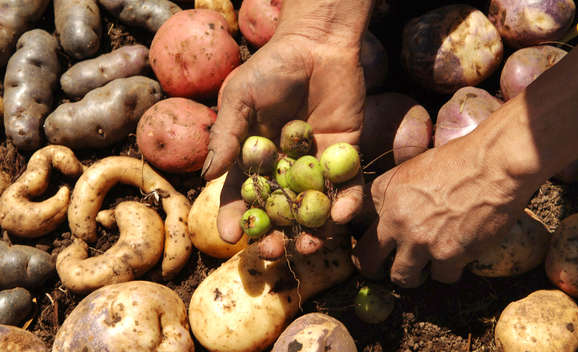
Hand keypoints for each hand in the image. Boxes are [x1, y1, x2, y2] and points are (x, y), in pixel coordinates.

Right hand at [201, 33, 365, 256]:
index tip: (230, 238)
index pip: (241, 194)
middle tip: (273, 250)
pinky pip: (348, 187)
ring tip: (310, 246)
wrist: (317, 45)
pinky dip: (347, 204)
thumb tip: (207, 177)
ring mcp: (315, 165)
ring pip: (313, 207)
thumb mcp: (239, 98)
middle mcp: (283, 167)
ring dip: (312, 231)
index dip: (234, 216)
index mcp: (254, 157)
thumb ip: (226, 136)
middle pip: (278, 210)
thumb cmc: (271, 68)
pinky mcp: (345, 157)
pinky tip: (341, 215)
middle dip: (275, 234)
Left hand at [352, 134, 537, 286]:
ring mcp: (420, 241)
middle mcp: (396, 220)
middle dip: (377, 269)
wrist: (495, 164)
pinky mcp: (449, 256)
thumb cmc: (459, 159)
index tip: (378, 248)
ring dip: (415, 273)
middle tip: (391, 268)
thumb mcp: (412, 168)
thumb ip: (393, 194)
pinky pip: (441, 277)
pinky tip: (458, 254)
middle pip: (370, 262)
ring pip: (403, 278)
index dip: (369, 243)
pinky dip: (450, 269)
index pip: (359, 228)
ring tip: (428, 262)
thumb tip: (384, 214)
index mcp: (384, 194)